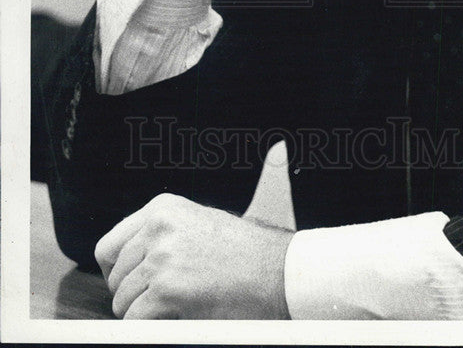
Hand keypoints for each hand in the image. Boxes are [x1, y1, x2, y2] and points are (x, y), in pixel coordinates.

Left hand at [94, 193, 293, 318]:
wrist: (278, 272)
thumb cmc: (246, 253)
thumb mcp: (199, 224)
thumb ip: (162, 235)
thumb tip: (130, 261)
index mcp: (163, 209)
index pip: (110, 244)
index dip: (115, 271)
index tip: (128, 283)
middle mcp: (158, 228)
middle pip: (114, 276)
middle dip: (131, 294)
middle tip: (157, 301)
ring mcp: (161, 258)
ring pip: (122, 301)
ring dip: (142, 312)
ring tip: (174, 308)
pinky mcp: (166, 289)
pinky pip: (135, 321)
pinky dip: (149, 328)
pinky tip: (175, 318)